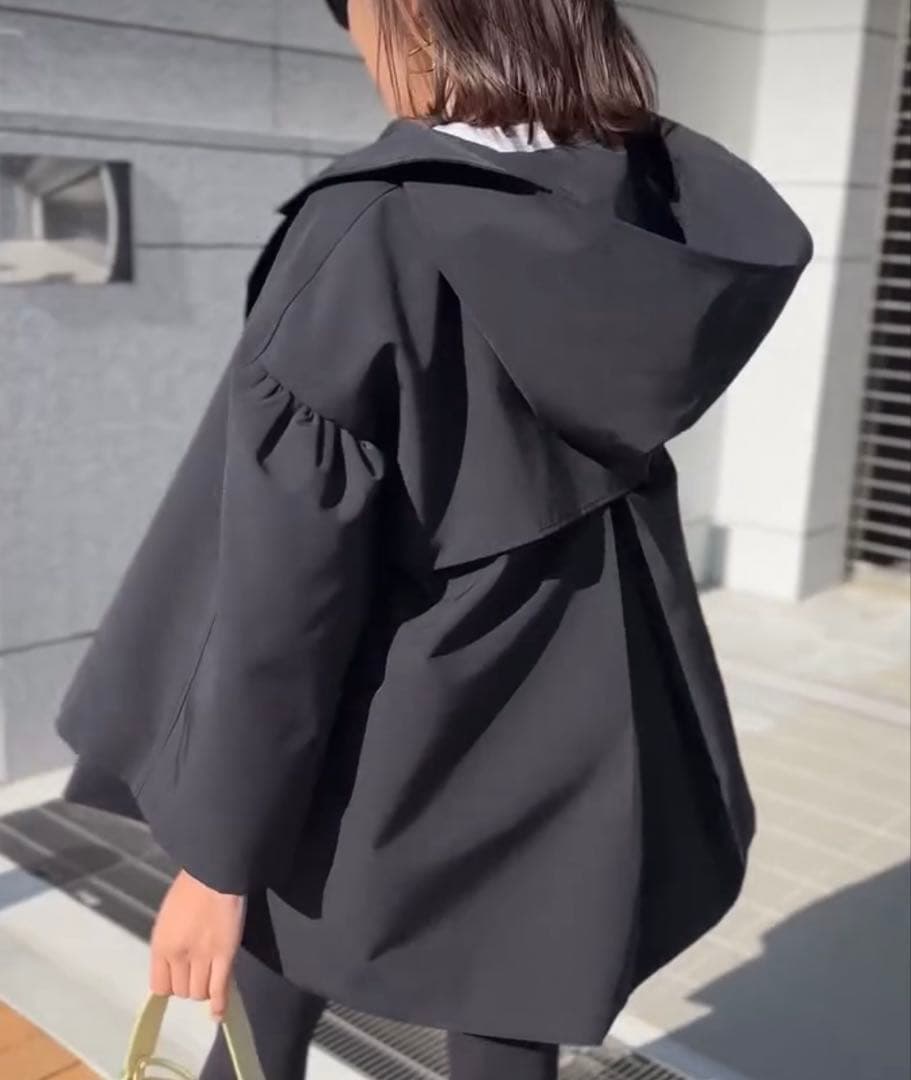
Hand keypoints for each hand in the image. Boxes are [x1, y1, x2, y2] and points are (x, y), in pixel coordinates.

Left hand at [150, 868, 246, 1020]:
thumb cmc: (190, 888)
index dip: (171, 985)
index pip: (160, 986)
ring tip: (211, 976)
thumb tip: (174, 964)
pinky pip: (219, 988)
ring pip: (200, 992)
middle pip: (181, 991)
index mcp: (160, 945)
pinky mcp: (225, 955)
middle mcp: (178, 956)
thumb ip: (169, 944)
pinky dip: (219, 1004)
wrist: (215, 873)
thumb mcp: (168, 917)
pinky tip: (218, 1013)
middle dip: (189, 984)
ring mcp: (202, 957)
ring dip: (204, 989)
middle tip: (199, 970)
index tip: (180, 978)